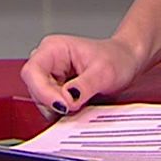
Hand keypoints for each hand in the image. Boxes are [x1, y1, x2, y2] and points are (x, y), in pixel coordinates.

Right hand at [20, 34, 141, 117]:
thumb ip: (84, 86)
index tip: (64, 105)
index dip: (43, 92)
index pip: (33, 72)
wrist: (127, 62)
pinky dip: (63, 111)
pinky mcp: (56, 90)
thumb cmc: (117, 58)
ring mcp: (51, 76)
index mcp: (53, 48)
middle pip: (34, 88)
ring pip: (41, 100)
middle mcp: (48, 61)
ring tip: (82, 105)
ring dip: (59, 108)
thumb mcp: (104, 72)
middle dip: (53, 102)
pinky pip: (51, 106)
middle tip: (76, 108)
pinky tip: (80, 107)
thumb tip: (67, 99)